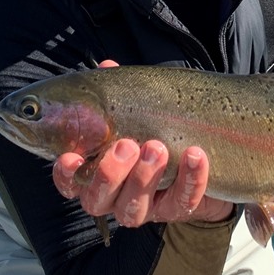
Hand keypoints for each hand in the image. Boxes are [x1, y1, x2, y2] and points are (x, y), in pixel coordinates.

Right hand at [51, 60, 233, 228]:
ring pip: (134, 208)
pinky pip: (182, 202)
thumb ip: (119, 92)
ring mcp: (146, 206)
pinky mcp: (178, 208)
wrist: (207, 152)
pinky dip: (189, 178)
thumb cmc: (157, 127)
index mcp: (98, 172)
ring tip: (158, 147)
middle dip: (109, 174)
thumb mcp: (137, 108)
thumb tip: (108, 66)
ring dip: (144, 178)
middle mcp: (115, 196)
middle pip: (98, 199)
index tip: (71, 157)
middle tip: (126, 145)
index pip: (71, 182)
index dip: (66, 175)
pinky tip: (195, 154)